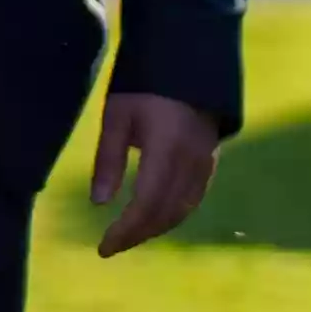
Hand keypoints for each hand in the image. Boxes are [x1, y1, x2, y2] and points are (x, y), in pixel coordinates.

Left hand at [88, 89, 222, 257]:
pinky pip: (194, 198)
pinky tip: (154, 220)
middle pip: (166, 212)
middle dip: (138, 234)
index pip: (146, 203)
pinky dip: (173, 215)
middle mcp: (191, 161)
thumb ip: (108, 159)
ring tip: (128, 237)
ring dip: (155, 228)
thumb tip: (99, 204)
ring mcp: (205, 162)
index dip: (126, 230)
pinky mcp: (211, 161)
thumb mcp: (117, 117)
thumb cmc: (143, 87)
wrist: (187, 64)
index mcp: (166, 148)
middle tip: (111, 247)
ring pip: (183, 209)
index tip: (103, 247)